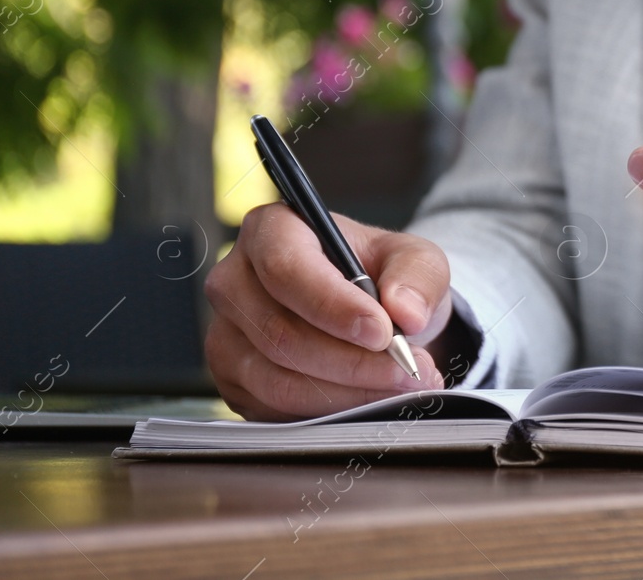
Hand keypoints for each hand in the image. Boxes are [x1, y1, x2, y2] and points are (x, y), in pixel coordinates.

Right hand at [204, 203, 452, 419]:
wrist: (370, 313)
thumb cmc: (383, 276)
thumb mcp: (415, 260)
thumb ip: (417, 275)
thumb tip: (406, 311)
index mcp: (271, 230)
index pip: (286, 269)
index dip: (333, 306)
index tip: (382, 332)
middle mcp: (235, 281)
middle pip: (280, 333)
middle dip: (352, 361)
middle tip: (407, 369)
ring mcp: (225, 334)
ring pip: (278, 379)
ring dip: (347, 392)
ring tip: (400, 386)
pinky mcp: (233, 381)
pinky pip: (275, 409)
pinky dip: (328, 411)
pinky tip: (369, 400)